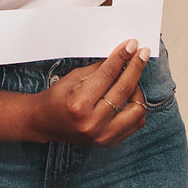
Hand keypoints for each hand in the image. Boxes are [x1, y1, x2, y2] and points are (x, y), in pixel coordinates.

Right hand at [26, 39, 150, 146]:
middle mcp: (92, 122)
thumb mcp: (75, 78)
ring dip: (137, 90)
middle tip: (142, 53)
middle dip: (136, 67)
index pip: (108, 74)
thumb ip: (100, 69)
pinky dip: (136, 108)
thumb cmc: (58, 98)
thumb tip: (123, 56)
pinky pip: (135, 123)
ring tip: (131, 80)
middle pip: (124, 89)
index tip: (132, 45)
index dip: (122, 57)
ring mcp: (103, 135)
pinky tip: (130, 97)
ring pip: (136, 110)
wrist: (46, 122)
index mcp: (79, 103)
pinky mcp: (110, 142)